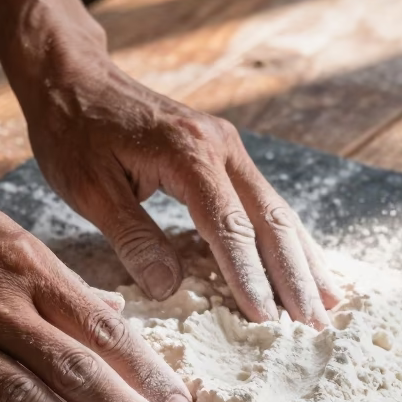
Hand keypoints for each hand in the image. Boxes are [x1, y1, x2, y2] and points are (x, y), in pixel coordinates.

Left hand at [22, 55, 341, 326]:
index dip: (249, 277)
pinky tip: (303, 263)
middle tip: (314, 324)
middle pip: (270, 218)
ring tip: (327, 303)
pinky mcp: (225, 153)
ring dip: (303, 258)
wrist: (74, 76)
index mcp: (187, 154)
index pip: (229, 227)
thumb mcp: (89, 189)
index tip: (267, 320)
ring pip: (277, 209)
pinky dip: (287, 237)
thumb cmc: (74, 132)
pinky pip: (264, 201)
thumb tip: (169, 289)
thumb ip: (132, 237)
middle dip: (294, 276)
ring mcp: (228, 147)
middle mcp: (220, 146)